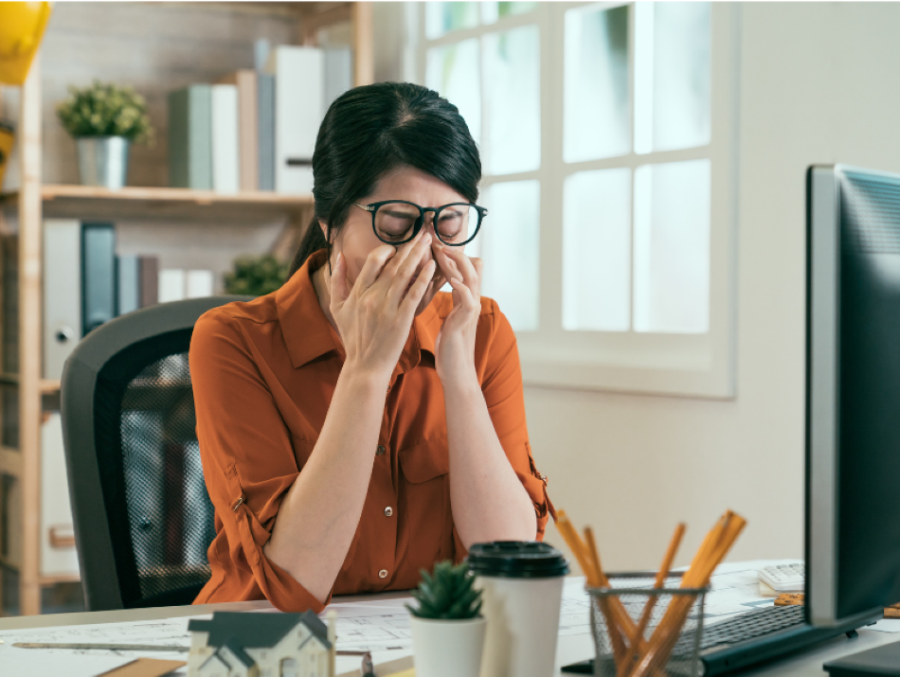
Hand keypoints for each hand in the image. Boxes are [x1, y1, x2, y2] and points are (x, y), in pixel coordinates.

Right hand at [330, 231, 435, 381]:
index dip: (387, 250)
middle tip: (424, 233)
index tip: (399, 245)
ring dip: (418, 255)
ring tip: (430, 242)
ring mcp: (386, 308)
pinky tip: (432, 266)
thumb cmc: (353, 338)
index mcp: (357, 293)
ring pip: (404, 274)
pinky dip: (423, 278)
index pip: (372, 262)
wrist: (365, 366)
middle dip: (409, 246)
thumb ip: (337, 281)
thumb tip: (337, 255)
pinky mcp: (401, 319)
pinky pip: (414, 293)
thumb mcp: (337, 309)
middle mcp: (371, 297)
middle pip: (392, 264)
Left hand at [432, 241, 482, 388]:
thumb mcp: (449, 320)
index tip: (432, 244)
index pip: (462, 269)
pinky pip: (468, 300)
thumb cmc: (450, 348)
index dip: (450, 255)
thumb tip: (440, 290)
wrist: (458, 373)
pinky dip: (461, 288)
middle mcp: (470, 302)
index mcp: (464, 300)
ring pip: (471, 278)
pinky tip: (451, 279)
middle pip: (470, 267)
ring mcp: (470, 311)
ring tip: (443, 250)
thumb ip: (450, 304)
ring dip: (456, 263)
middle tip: (436, 240)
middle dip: (453, 252)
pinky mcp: (466, 323)